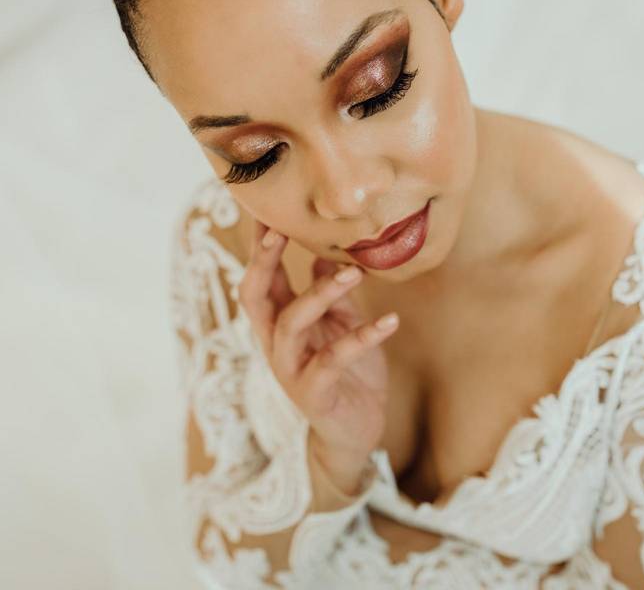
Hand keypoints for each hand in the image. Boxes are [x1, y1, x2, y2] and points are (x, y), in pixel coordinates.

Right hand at [238, 219, 398, 490]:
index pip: (260, 277)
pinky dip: (362, 338)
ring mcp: (290, 369)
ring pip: (291, 324)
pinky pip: (333, 360)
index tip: (267, 210)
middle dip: (263, 263)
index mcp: (279, 323)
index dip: (260, 246)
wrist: (356, 432)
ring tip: (353, 273)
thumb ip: (330, 293)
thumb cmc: (347, 374)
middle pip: (254, 296)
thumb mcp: (340, 324)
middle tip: (280, 231)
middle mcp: (276, 344)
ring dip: (319, 294)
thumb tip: (324, 254)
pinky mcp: (313, 393)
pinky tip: (389, 321)